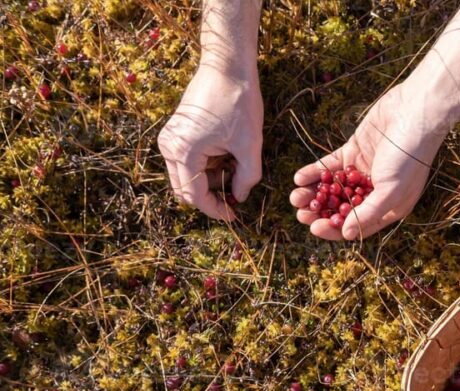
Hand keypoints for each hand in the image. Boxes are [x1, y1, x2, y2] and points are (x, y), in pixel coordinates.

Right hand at [158, 66, 262, 220]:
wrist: (227, 67)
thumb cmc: (238, 102)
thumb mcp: (250, 145)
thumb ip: (246, 178)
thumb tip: (239, 197)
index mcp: (184, 152)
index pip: (195, 196)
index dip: (215, 210)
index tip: (235, 215)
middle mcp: (169, 147)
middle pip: (185, 190)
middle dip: (211, 197)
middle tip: (236, 197)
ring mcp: (169, 139)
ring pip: (186, 177)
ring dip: (209, 182)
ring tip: (235, 170)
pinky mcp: (176, 133)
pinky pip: (188, 161)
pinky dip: (206, 167)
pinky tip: (226, 158)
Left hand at [290, 84, 447, 239]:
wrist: (414, 114)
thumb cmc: (409, 157)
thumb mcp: (390, 191)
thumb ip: (367, 214)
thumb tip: (346, 235)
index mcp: (388, 207)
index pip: (357, 226)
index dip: (335, 230)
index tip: (315, 228)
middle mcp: (374, 192)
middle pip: (341, 209)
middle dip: (320, 213)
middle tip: (301, 214)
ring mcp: (362, 172)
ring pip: (333, 189)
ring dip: (313, 194)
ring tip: (295, 197)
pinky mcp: (353, 152)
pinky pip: (330, 167)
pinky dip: (315, 173)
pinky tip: (299, 178)